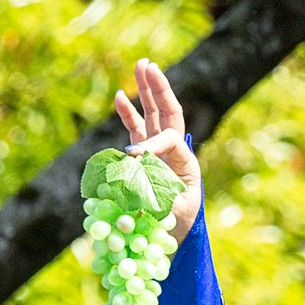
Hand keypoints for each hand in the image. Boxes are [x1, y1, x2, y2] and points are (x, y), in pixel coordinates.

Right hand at [113, 58, 200, 243]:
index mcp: (185, 164)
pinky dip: (127, 113)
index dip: (152, 142)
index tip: (132, 155)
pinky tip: (119, 95)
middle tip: (148, 65)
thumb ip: (160, 190)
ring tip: (141, 65)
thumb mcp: (175, 213)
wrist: (171, 239)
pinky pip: (136, 130)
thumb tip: (137, 169)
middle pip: (167, 113)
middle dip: (158, 88)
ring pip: (153, 116)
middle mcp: (174, 154)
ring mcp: (159, 153)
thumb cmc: (175, 228)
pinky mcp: (145, 158)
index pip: (170, 139)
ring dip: (145, 91)